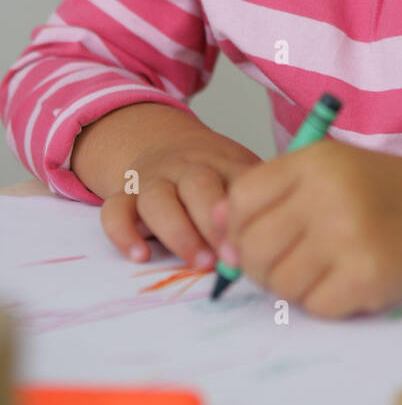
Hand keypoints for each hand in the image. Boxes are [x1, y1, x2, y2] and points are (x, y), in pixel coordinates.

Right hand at [100, 129, 262, 268]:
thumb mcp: (240, 170)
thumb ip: (258, 193)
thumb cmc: (212, 170)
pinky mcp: (123, 196)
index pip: (234, 179)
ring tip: (197, 262)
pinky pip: (114, 210)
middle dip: (213, 223)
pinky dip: (123, 234)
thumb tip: (284, 229)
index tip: (255, 240)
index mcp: (220, 161)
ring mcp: (152, 180)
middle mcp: (184, 167)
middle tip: (229, 258)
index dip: (243, 211)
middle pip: (197, 185)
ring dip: (178, 232)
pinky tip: (140, 256)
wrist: (160, 142)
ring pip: (157, 199)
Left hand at [214, 138, 401, 318]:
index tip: (252, 235)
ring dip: (293, 285)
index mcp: (315, 162)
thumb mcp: (327, 170)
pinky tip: (346, 279)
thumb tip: (216, 230)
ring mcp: (349, 238)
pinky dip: (324, 301)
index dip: (236, 226)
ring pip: (279, 283)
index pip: (240, 200)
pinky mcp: (366, 278)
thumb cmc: (379, 192)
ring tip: (321, 269)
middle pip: (252, 247)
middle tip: (283, 262)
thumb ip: (271, 192)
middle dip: (257, 264)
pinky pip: (313, 306)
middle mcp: (330, 196)